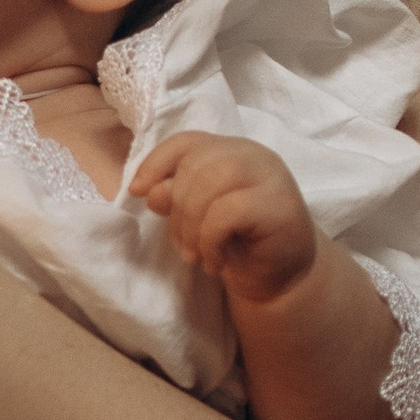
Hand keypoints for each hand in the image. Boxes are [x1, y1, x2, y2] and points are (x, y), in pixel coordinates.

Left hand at [131, 129, 318, 303]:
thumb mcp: (198, 216)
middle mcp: (252, 155)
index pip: (186, 141)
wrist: (283, 277)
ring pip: (209, 184)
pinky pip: (227, 213)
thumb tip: (150, 191)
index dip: (155, 163)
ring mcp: (270, 176)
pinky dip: (210, 242)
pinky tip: (215, 262)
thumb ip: (176, 197)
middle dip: (176, 209)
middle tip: (182, 247)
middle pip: (194, 164)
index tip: (136, 192)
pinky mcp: (278, 204)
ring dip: (190, 227)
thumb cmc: (238, 243)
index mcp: (230, 150)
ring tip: (195, 256)